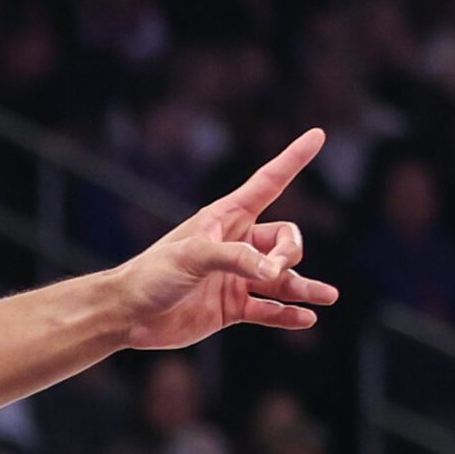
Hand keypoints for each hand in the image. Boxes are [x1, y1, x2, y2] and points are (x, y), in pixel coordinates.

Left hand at [112, 129, 338, 348]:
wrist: (127, 314)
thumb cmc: (152, 274)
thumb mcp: (193, 257)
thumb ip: (236, 259)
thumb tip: (275, 272)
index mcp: (225, 219)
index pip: (268, 183)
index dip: (293, 160)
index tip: (318, 134)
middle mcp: (236, 245)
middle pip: (284, 241)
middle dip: (290, 254)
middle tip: (273, 271)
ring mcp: (235, 277)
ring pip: (282, 279)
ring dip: (304, 287)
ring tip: (328, 297)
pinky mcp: (231, 307)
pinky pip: (269, 310)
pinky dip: (288, 314)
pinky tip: (307, 318)